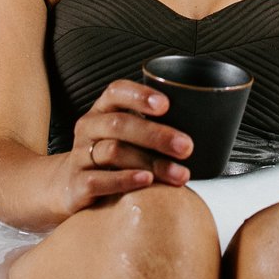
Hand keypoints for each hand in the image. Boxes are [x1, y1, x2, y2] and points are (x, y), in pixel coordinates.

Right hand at [58, 78, 192, 215]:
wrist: (70, 187)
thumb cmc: (111, 159)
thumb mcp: (126, 136)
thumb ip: (154, 128)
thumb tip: (208, 128)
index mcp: (102, 110)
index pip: (116, 91)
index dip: (140, 96)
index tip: (167, 105)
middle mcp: (89, 128)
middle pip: (120, 124)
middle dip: (157, 135)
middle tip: (186, 147)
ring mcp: (80, 155)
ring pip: (114, 152)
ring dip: (151, 163)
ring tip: (179, 174)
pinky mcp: (76, 184)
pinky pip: (99, 180)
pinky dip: (125, 180)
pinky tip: (146, 182)